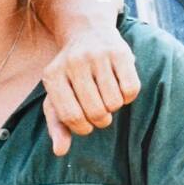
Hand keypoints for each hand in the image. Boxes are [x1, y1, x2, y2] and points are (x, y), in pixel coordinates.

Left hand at [42, 26, 139, 155]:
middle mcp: (73, 63)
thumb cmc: (71, 75)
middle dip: (101, 120)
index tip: (85, 124)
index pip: (71, 117)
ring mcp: (97, 55)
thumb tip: (60, 151)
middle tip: (100, 112)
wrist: (87, 33)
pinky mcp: (119, 52)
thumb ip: (57, 125)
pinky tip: (120, 88)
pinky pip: (131, 90)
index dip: (82, 128)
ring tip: (107, 97)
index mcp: (52, 76)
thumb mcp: (57, 97)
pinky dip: (128, 97)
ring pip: (114, 103)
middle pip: (95, 112)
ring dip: (114, 108)